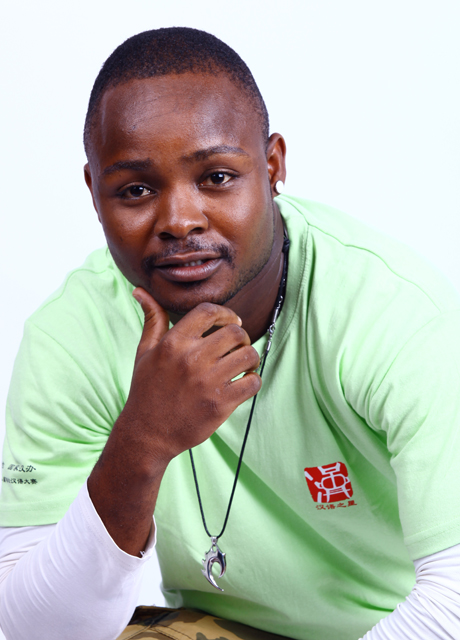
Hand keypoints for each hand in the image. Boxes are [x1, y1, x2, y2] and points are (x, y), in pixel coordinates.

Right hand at [123, 287, 261, 463]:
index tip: (230, 321)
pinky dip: (253, 380)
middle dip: (241, 336)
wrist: (147, 433)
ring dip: (250, 357)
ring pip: (248, 355)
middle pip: (235, 332)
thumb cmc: (147, 389)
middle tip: (237, 346)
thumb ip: (152, 319)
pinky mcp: (220, 405)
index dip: (226, 313)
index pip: (209, 312)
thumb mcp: (145, 351)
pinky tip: (243, 383)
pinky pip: (252, 383)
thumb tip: (140, 290)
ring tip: (243, 363)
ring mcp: (208, 382)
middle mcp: (192, 359)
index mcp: (174, 343)